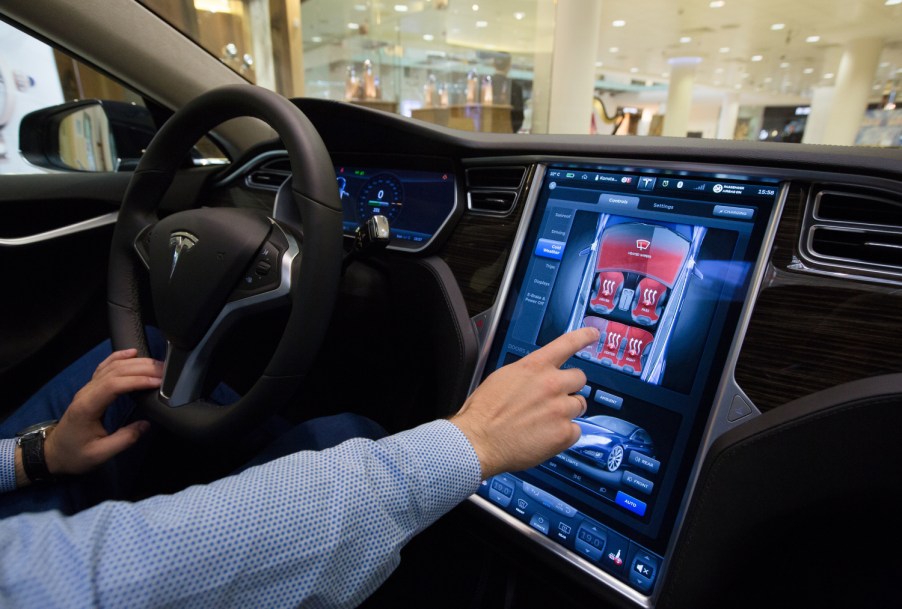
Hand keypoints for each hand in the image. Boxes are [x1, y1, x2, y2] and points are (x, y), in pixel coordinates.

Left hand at [43, 349, 162, 476]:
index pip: (114, 385)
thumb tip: (146, 424)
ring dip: (136, 362)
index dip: (137, 380)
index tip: (158, 382)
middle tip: (166, 371)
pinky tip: (133, 352)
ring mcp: (87, 388)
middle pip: (115, 371)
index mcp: (87, 407)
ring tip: (157, 364)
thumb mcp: (100, 454)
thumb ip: (124, 439)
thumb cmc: (75, 455)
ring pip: (111, 366)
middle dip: (142, 368)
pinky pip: (104, 367)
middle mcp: (86, 392)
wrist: (53, 454)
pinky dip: (119, 357)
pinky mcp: (90, 388)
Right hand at [450, 327, 597, 478]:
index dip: (584, 337)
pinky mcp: (564, 433)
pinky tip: (547, 436)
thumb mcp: (503, 378)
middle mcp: (551, 384)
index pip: (567, 343)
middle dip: (570, 387)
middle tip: (556, 398)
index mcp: (535, 367)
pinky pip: (576, 430)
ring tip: (547, 421)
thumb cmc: (483, 412)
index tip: (593, 334)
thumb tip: (538, 377)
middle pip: (580, 378)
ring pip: (579, 405)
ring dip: (567, 411)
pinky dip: (565, 434)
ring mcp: (560, 409)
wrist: (478, 441)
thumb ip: (528, 374)